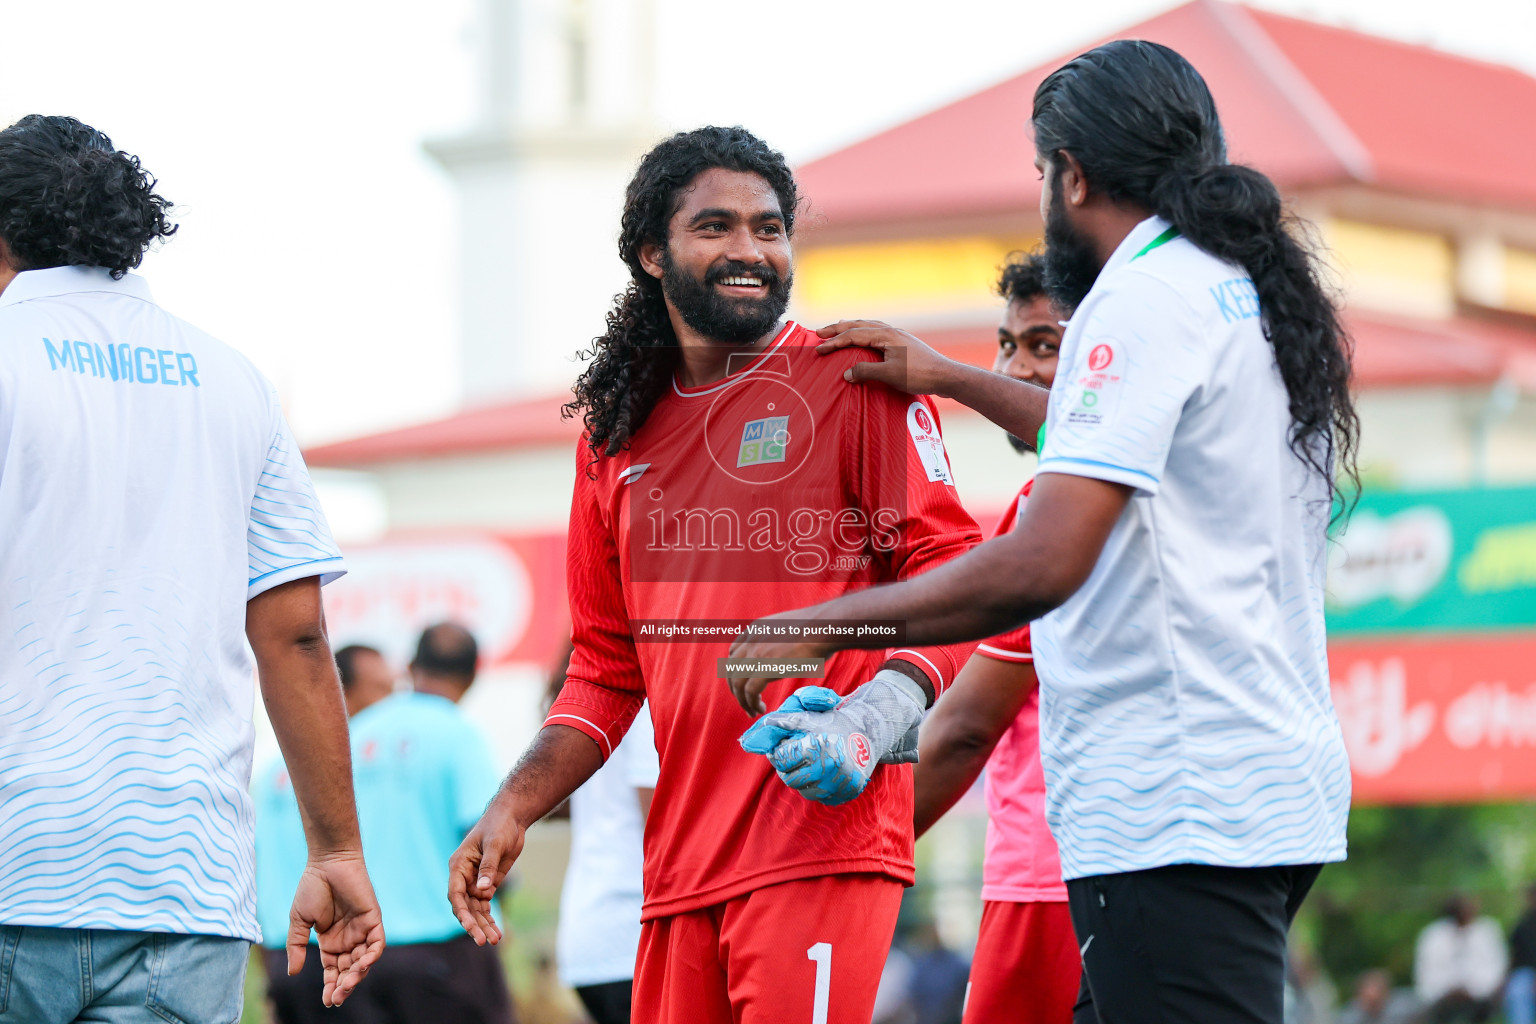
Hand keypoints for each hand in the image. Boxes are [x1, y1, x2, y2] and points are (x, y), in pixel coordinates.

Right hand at [287, 852, 384, 1007]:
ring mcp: (361, 930)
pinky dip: (371, 956)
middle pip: (349, 970)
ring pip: (363, 961)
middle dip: (344, 985)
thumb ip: (297, 946)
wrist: (328, 862)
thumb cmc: (312, 887)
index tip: (327, 1001)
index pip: (333, 970)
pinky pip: (377, 943)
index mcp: (330, 942)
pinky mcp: (373, 919)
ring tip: (347, 986)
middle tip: (336, 998)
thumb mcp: (299, 921)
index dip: (331, 986)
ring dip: (357, 975)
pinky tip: (361, 966)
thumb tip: (293, 973)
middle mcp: (347, 939)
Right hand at [448, 796, 525, 945]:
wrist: (511, 819)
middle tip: (484, 941)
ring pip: (476, 910)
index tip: (470, 925)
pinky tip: (497, 933)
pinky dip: (490, 919)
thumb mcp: (495, 844)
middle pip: (465, 906)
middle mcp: (463, 877)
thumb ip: (488, 867)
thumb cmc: (499, 826)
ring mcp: (475, 883)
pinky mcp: (487, 885)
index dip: (462, 911)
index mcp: (458, 865)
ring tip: (495, 940)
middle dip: (474, 924)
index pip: (455, 893)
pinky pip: (485, 906)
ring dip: (484, 925)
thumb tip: (483, 890)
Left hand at [727, 613, 831, 714]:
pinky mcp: (765, 668)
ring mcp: (756, 654)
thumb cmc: (815, 628)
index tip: (743, 683)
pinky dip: (751, 703)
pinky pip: (750, 692)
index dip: (735, 670)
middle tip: (745, 702)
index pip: (734, 652)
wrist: (824, 627)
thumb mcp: (786, 629)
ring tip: (752, 711)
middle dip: (736, 688)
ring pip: (737, 683)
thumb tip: (783, 652)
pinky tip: (760, 709)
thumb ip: (776, 639)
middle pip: (731, 669)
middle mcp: (751, 641)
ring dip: (742, 700)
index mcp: (755, 629)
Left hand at [739, 672, 926, 805]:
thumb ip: (781, 723)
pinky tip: (824, 771)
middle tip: (798, 753)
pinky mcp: (844, 796)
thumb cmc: (834, 722)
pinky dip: (816, 786)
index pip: (782, 759)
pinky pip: (819, 797)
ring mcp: (838, 786)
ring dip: (802, 777)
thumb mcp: (808, 717)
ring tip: (813, 761)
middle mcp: (830, 771)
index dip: (780, 751)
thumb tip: (753, 736)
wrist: (870, 733)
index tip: (787, 745)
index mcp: (819, 748)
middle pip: (789, 778)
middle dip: (788, 766)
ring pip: (802, 790)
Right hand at [816, 320, 960, 396]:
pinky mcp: (903, 343)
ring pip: (868, 326)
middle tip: (819, 332)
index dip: (834, 342)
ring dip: (851, 327)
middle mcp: (891, 331)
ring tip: (839, 327)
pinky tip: (865, 338)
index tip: (818, 349)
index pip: (853, 336)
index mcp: (885, 335)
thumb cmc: (919, 375)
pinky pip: (877, 332)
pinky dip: (864, 332)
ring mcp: (898, 336)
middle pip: (859, 325)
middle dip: (838, 329)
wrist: (946, 375)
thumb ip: (866, 371)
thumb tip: (846, 374)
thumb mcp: (889, 374)